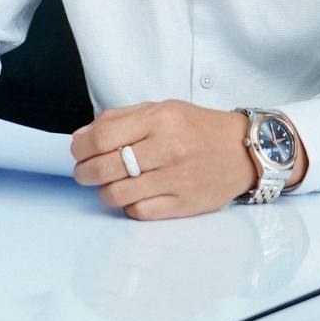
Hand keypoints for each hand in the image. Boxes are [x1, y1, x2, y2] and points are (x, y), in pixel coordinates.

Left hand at [71, 100, 255, 219]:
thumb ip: (121, 119)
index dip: (81, 147)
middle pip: (106, 167)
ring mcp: (176, 179)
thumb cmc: (198, 128)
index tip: (77, 151)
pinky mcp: (183, 205)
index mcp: (160, 119)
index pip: (103, 136)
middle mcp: (168, 148)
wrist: (242, 151)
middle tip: (82, 172)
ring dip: (102, 191)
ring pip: (118, 194)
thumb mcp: (161, 109)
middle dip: (84, 172)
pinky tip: (130, 196)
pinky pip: (139, 211)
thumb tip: (82, 136)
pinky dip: (127, 206)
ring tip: (105, 184)